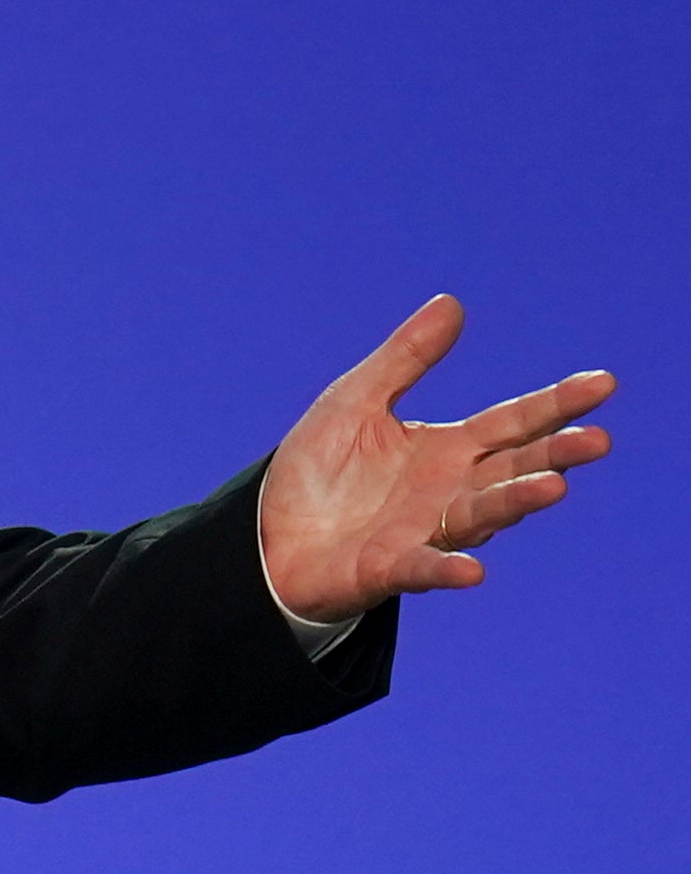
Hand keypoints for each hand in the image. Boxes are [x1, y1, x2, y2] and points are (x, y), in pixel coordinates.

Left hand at [260, 295, 612, 624]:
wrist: (269, 534)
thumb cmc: (321, 470)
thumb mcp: (356, 400)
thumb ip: (405, 359)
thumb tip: (452, 303)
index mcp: (448, 449)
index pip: (513, 422)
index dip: (556, 404)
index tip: (603, 383)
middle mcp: (450, 490)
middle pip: (513, 468)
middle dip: (554, 455)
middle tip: (596, 440)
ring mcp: (425, 531)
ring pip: (480, 515)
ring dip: (515, 503)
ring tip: (552, 487)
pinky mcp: (390, 568)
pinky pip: (424, 569)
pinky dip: (447, 569)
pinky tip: (472, 571)